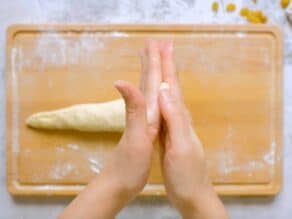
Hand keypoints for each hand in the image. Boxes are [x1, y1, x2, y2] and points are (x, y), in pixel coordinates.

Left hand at [58, 40, 161, 218]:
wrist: (118, 183)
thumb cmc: (129, 164)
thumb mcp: (135, 137)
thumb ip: (133, 110)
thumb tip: (122, 80)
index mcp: (146, 112)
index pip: (151, 81)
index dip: (156, 62)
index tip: (159, 43)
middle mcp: (142, 113)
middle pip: (148, 82)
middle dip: (153, 62)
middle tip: (156, 44)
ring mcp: (142, 121)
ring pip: (147, 92)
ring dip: (151, 74)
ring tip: (152, 61)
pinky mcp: (144, 130)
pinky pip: (149, 105)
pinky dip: (152, 93)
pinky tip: (153, 93)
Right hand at [158, 40, 227, 218]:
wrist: (190, 193)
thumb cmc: (187, 172)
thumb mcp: (181, 145)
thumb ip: (175, 118)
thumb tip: (165, 88)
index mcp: (180, 117)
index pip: (173, 86)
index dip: (167, 65)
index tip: (161, 46)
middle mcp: (177, 118)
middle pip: (170, 87)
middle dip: (164, 66)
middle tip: (158, 47)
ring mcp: (172, 127)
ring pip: (165, 97)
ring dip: (160, 79)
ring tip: (155, 66)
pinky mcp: (166, 136)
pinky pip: (160, 111)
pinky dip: (156, 99)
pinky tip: (154, 97)